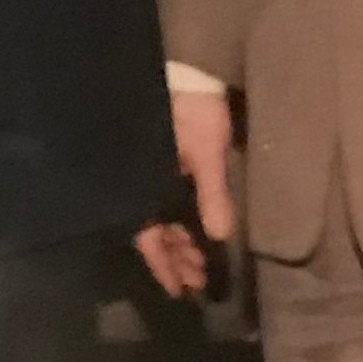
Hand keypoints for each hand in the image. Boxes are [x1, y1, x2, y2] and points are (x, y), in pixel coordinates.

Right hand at [135, 86, 238, 299]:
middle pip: (153, 232)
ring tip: (199, 262)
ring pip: (159, 219)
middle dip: (175, 259)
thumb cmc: (195, 112)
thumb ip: (211, 193)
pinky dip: (179, 222)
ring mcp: (152, 174)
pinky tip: (193, 230)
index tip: (179, 290)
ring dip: (178, 242)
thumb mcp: (207, 153)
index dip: (163, 266)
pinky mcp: (163, 163)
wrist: (190, 71)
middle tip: (197, 279)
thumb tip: (218, 236)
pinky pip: (165, 203)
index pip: (148, 236)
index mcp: (146, 183)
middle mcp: (143, 183)